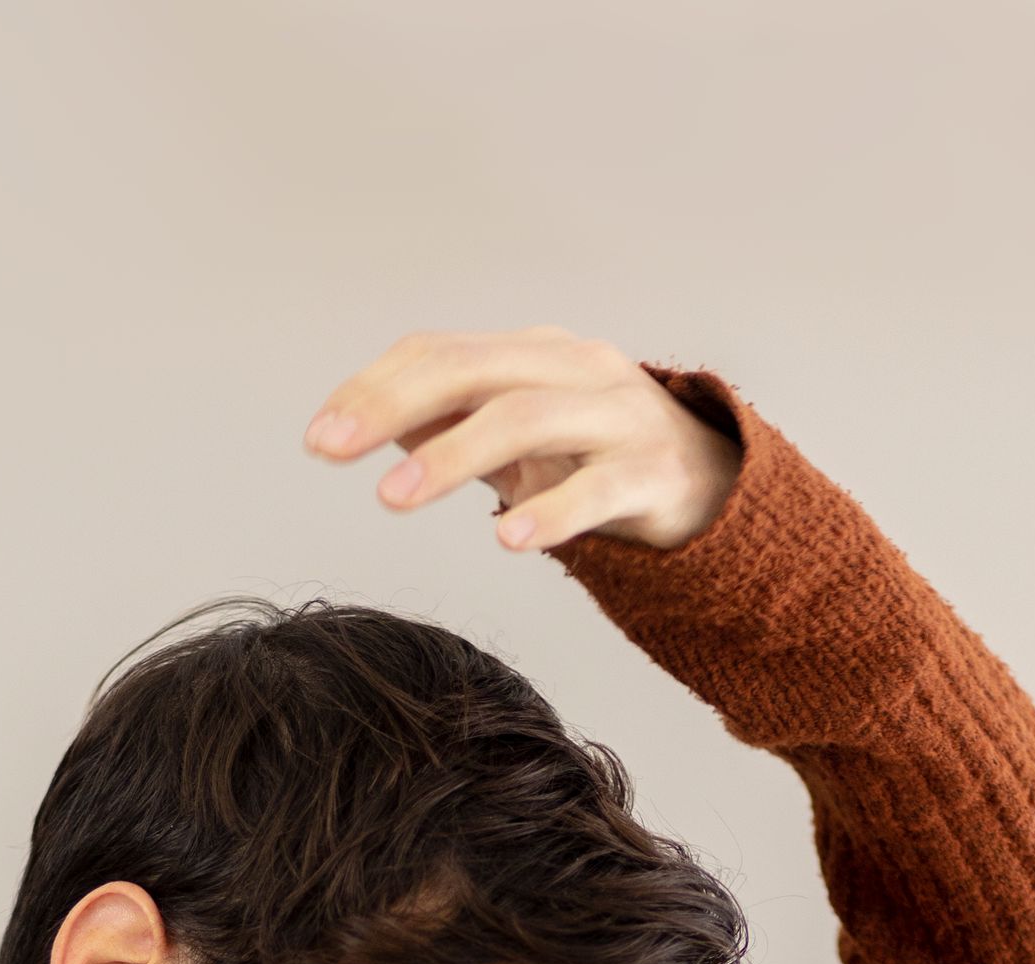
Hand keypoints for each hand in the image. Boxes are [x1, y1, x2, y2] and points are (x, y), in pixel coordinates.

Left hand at [303, 326, 740, 553]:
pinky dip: (550, 513)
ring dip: (452, 456)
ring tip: (393, 497)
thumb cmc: (600, 460)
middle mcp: (574, 370)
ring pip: (527, 418)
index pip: (440, 353)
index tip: (319, 436)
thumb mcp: (517, 438)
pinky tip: (507, 539)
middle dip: (392, 405)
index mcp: (532, 355)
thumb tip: (364, 421)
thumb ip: (449, 424)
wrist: (714, 490)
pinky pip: (598, 489)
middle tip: (333, 449)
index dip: (374, 388)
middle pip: (472, 370)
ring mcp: (618, 417)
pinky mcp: (654, 475)